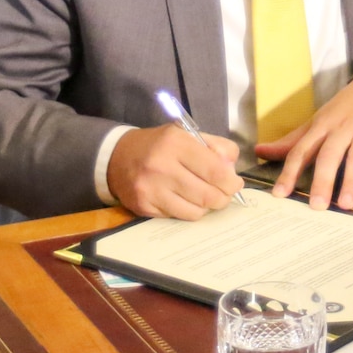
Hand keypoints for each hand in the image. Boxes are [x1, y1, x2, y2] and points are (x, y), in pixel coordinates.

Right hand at [106, 124, 243, 219]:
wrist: (117, 157)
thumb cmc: (160, 145)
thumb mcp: (188, 135)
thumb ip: (216, 147)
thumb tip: (232, 170)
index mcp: (176, 143)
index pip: (215, 171)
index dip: (231, 182)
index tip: (236, 184)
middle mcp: (161, 167)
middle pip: (208, 195)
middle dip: (223, 198)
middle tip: (225, 194)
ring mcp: (151, 190)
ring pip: (195, 211)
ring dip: (207, 207)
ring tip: (205, 196)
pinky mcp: (143, 207)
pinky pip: (178, 217)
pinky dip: (188, 211)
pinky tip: (185, 199)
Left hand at [255, 71, 352, 209]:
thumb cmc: (347, 106)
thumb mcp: (319, 119)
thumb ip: (293, 140)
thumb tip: (260, 151)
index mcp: (323, 126)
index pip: (302, 150)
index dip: (290, 172)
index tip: (280, 194)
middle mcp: (344, 128)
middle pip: (330, 154)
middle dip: (322, 180)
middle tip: (317, 206)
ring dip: (352, 180)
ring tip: (346, 204)